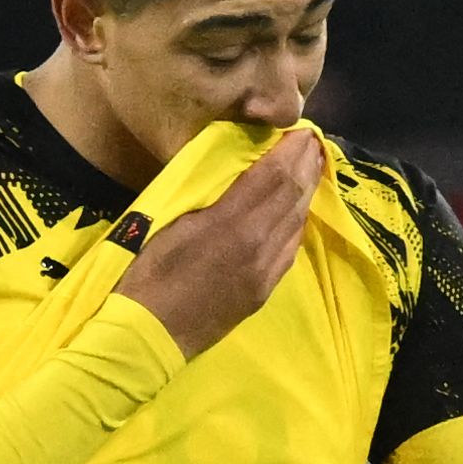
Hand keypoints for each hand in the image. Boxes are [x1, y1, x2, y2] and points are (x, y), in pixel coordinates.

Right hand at [113, 128, 324, 358]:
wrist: (151, 333)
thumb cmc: (149, 272)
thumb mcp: (175, 222)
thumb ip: (214, 196)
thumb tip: (239, 174)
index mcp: (233, 223)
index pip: (274, 176)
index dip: (292, 150)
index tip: (301, 130)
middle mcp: (258, 245)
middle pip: (293, 196)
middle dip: (306, 166)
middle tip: (313, 143)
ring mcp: (264, 272)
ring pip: (296, 223)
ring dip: (306, 192)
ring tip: (311, 169)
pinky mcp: (263, 291)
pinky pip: (289, 250)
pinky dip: (296, 223)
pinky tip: (296, 212)